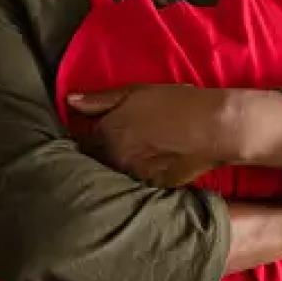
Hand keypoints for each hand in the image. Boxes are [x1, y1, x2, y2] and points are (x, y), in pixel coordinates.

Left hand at [67, 84, 229, 186]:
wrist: (212, 127)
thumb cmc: (174, 103)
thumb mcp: (135, 92)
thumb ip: (100, 99)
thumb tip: (69, 101)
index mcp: (107, 133)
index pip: (80, 142)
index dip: (84, 138)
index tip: (88, 136)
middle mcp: (115, 159)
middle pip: (96, 161)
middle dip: (98, 155)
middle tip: (114, 146)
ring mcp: (134, 177)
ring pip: (115, 174)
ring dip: (117, 168)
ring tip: (132, 157)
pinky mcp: (153, 188)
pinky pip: (136, 184)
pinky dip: (136, 177)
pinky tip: (149, 166)